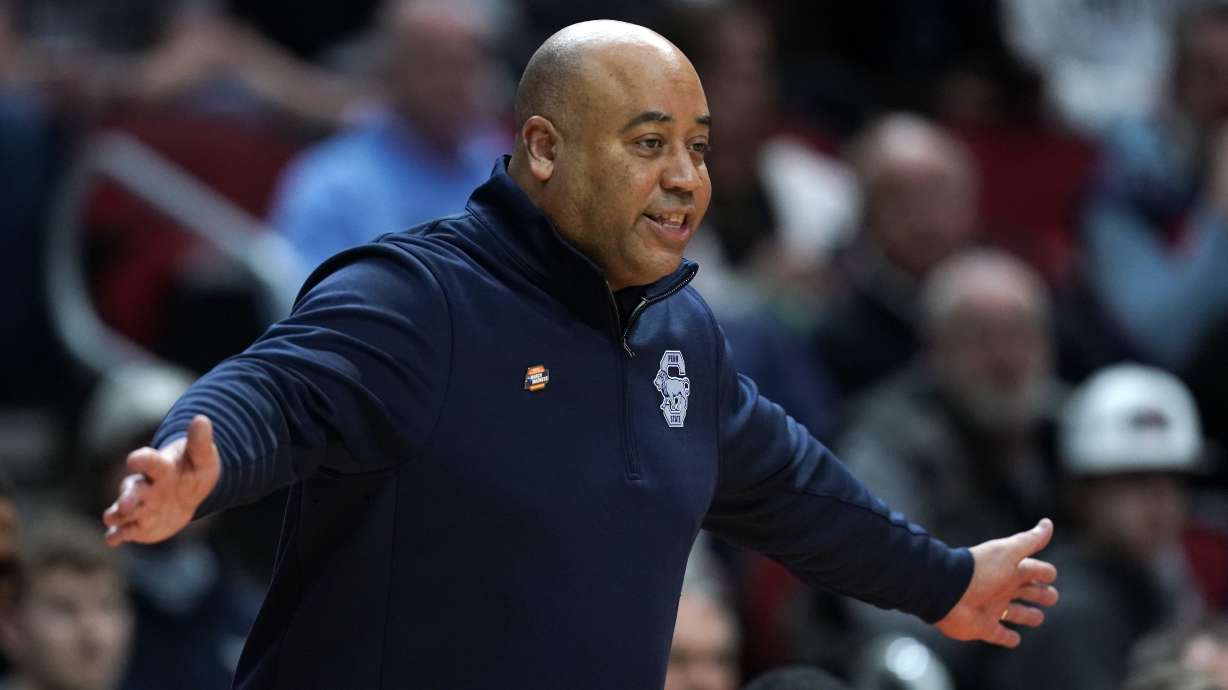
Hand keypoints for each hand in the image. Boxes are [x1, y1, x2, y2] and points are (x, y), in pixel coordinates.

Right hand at [102, 415, 219, 546]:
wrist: (188, 492)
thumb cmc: (193, 469)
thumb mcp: (203, 456)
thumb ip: (200, 441)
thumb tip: (202, 419)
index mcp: (160, 467)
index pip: (149, 461)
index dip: (142, 460)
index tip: (133, 460)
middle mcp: (145, 486)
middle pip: (132, 489)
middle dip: (127, 497)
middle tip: (125, 505)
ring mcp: (140, 505)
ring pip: (124, 510)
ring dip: (118, 514)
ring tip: (112, 519)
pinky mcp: (138, 524)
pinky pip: (125, 530)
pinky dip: (118, 534)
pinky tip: (113, 540)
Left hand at [935, 518, 1058, 647]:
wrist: (947, 590)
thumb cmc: (980, 570)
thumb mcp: (1008, 552)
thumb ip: (1029, 541)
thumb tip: (1048, 522)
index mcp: (1010, 570)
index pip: (1034, 570)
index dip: (1045, 572)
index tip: (1051, 574)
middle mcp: (1003, 588)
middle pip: (1028, 592)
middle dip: (1042, 594)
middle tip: (1052, 597)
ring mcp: (993, 608)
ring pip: (1016, 613)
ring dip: (1027, 615)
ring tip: (1038, 617)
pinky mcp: (984, 627)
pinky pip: (999, 634)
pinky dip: (1007, 638)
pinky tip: (1015, 640)